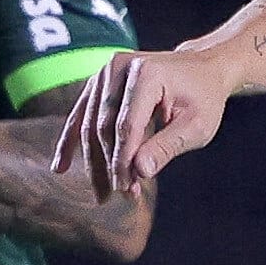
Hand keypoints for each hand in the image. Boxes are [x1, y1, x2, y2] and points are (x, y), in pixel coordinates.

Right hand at [53, 45, 233, 198]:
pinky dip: (71, 142)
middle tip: (114, 197)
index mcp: (146, 74)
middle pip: (104, 127)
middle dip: (108, 166)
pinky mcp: (98, 82)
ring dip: (93, 162)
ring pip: (89, 125)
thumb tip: (138, 172)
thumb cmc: (204, 99)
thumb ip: (166, 147)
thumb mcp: (197, 126)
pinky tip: (61, 167)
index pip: (126, 126)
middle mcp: (119, 68)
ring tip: (101, 193)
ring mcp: (105, 72)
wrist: (202, 70)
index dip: (122, 162)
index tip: (127, 191)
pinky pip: (80, 115)